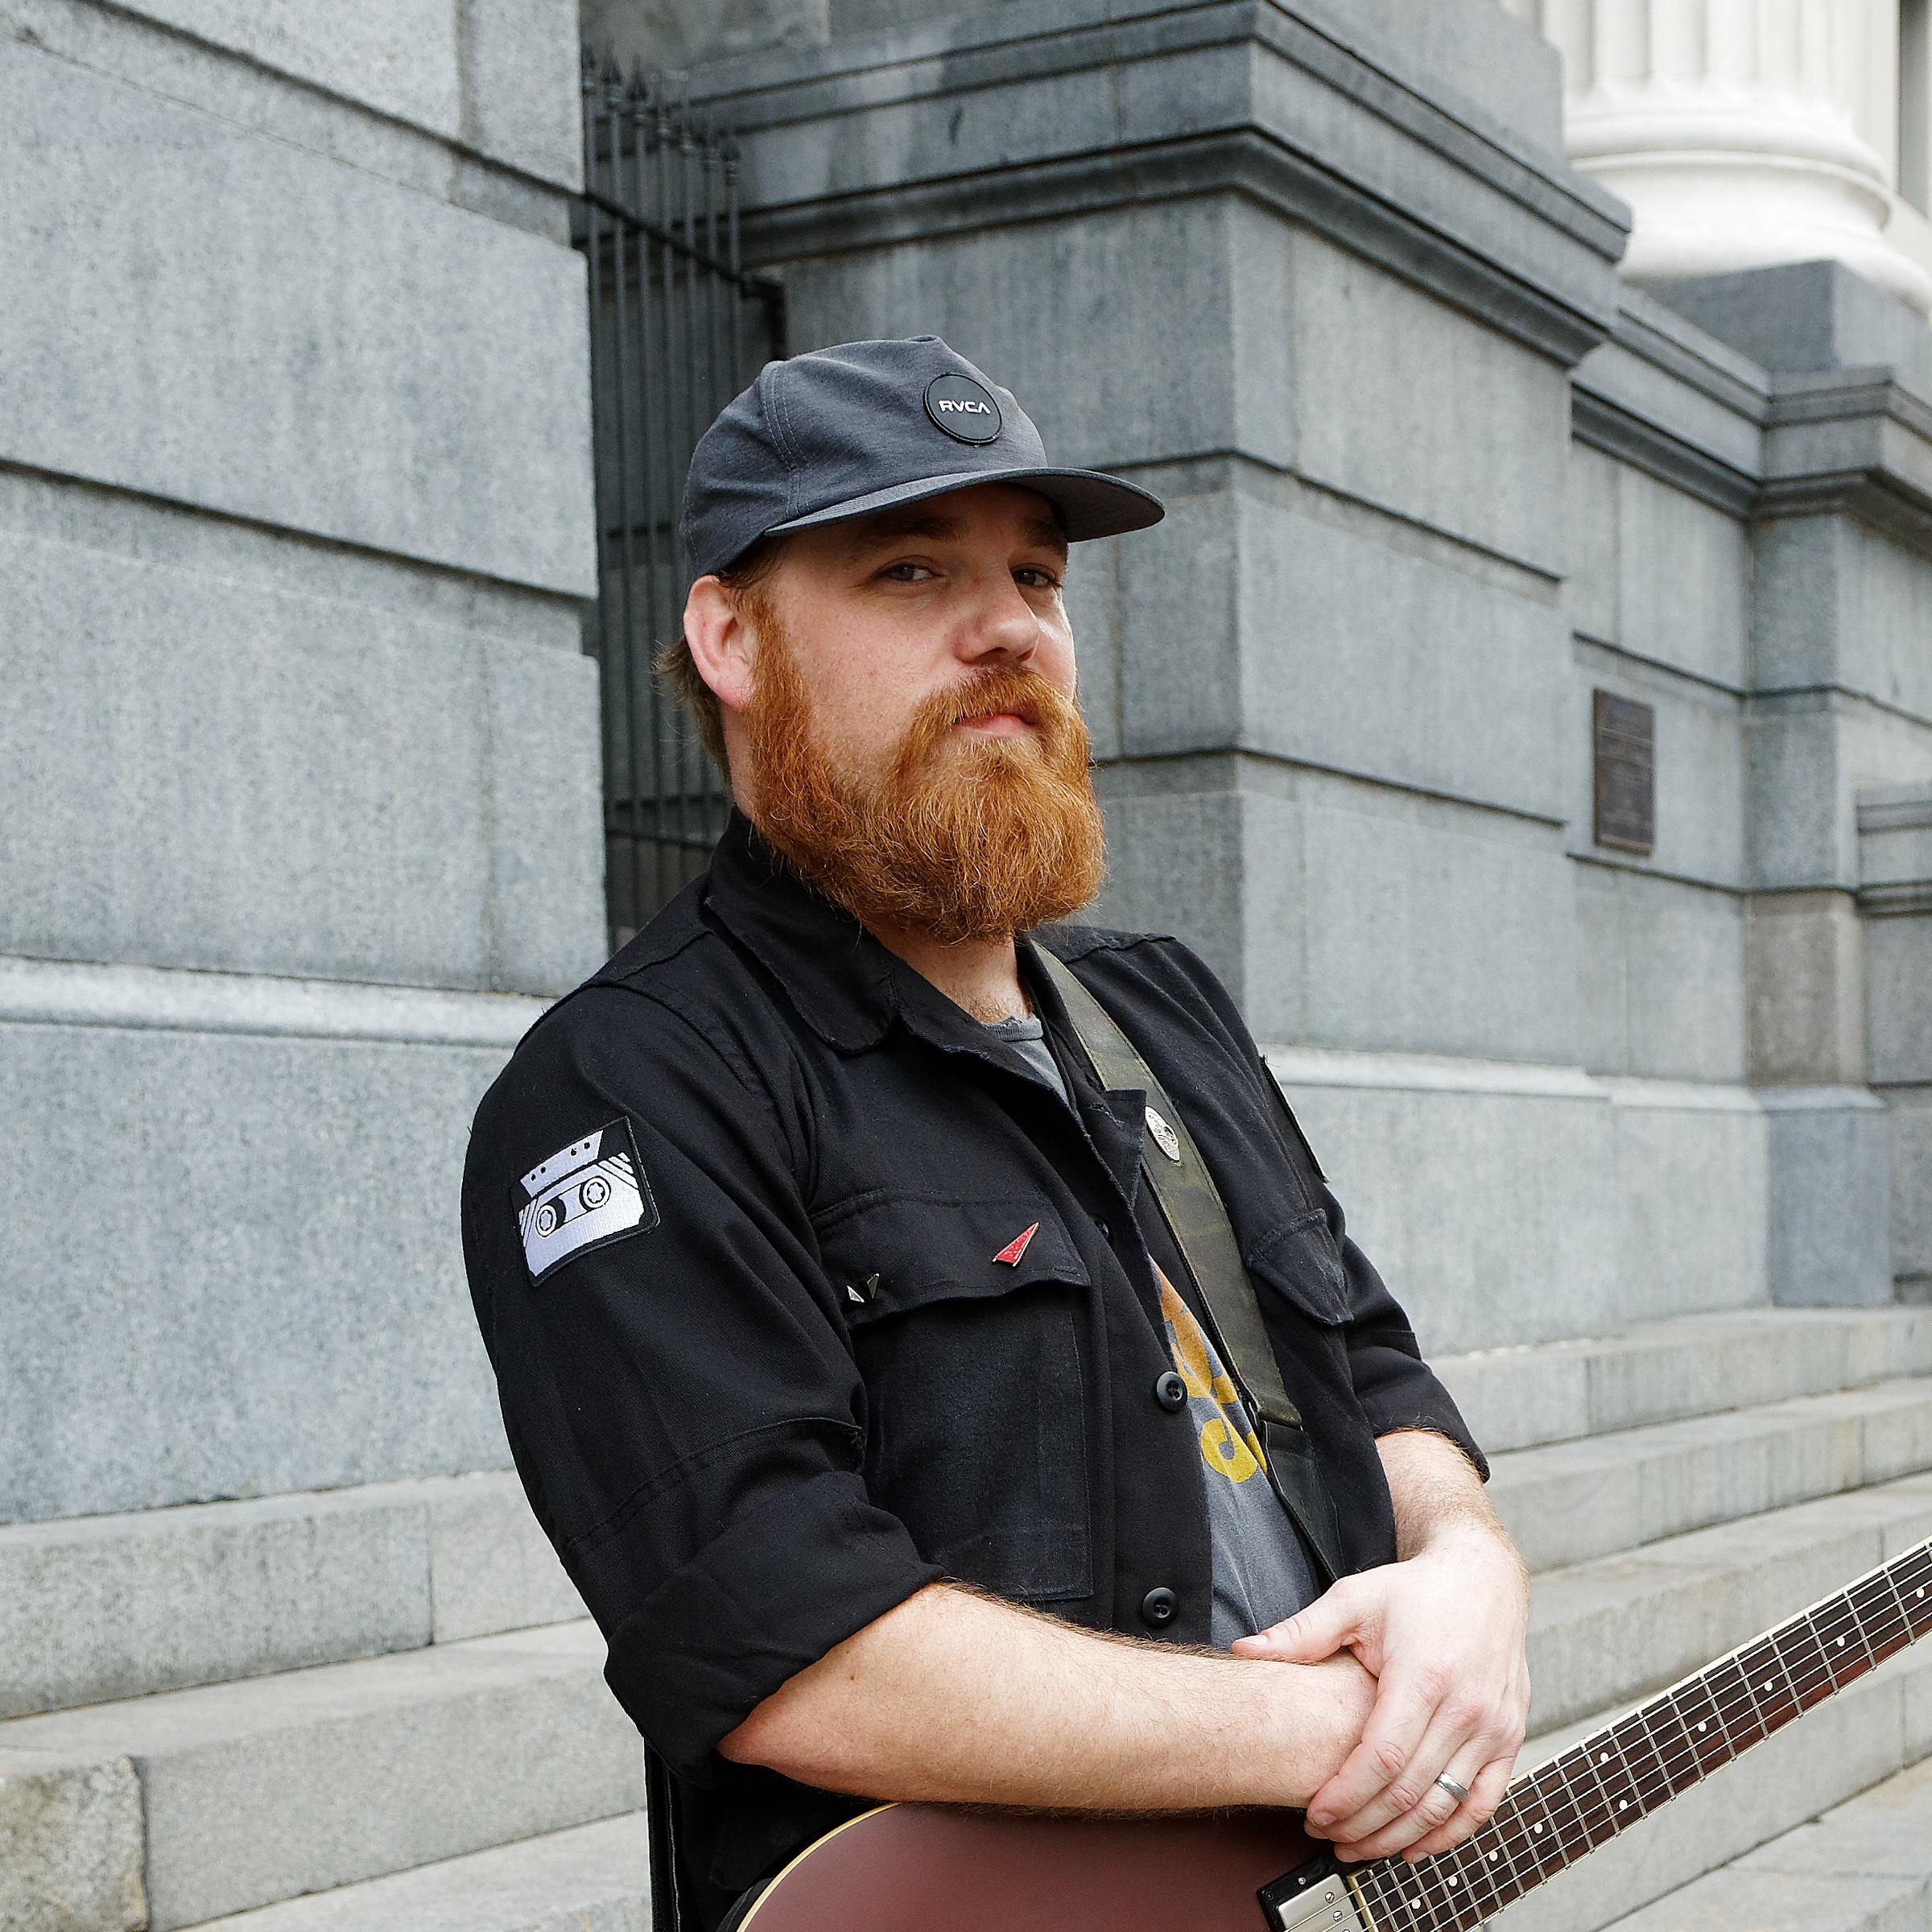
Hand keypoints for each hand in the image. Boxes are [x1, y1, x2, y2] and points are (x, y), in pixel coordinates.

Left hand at [1234, 1522, 1528, 1860]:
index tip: (1315, 1814)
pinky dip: (1450, 1833)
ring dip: (1400, 1838)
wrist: (1482, 1578)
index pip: (1382, 1758)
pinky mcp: (1510, 1737)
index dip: (1346, 1796)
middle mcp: (1465, 1707)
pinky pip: (1482, 1802)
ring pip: (1445, 1806)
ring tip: (1360, 1847)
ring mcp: (1493, 1727)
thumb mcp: (1353, 1600)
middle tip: (1329, 1837)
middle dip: (1364, 1824)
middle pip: (1410, 1792)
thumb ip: (1299, 1633)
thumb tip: (1243, 1650)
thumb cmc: (1414, 1591)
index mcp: (1423, 1675)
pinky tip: (1415, 1843)